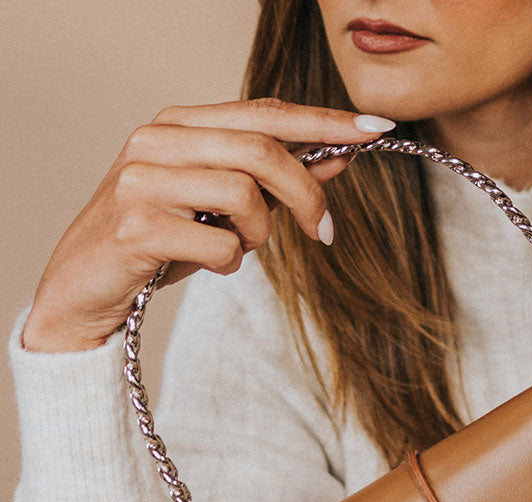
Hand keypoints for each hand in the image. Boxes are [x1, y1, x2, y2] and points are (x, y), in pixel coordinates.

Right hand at [21, 99, 394, 352]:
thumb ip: (276, 180)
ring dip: (258, 234)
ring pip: (243, 193)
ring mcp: (142, 179)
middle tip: (323, 231)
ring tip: (236, 248)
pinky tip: (207, 264)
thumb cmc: (159, 244)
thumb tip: (340, 155)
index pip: (264, 112)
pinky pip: (219, 243)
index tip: (375, 129)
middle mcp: (158, 140)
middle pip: (261, 149)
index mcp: (181, 126)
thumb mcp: (222, 209)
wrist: (85, 290)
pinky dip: (228, 262)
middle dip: (306, 193)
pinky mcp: (135, 225)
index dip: (324, 121)